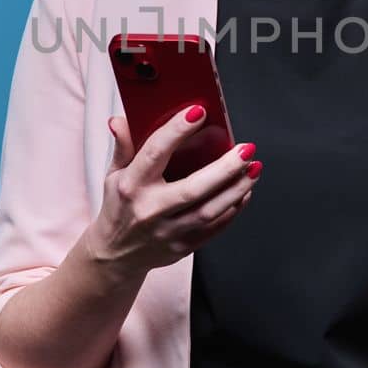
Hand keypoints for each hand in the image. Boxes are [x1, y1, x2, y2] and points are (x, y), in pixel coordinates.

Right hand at [81, 105, 261, 279]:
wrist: (116, 254)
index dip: (177, 131)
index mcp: (132, 185)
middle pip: (193, 188)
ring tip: (253, 168)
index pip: (155, 153)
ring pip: (210, 211)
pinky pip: (215, 228)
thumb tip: (121, 121)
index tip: (198, 112)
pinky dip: (234, 208)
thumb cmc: (119, 208)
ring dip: (237, 188)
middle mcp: (150, 209)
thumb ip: (123, 146)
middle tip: (246, 149)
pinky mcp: (182, 246)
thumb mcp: (113, 175)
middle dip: (225, 167)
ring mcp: (168, 231)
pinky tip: (244, 191)